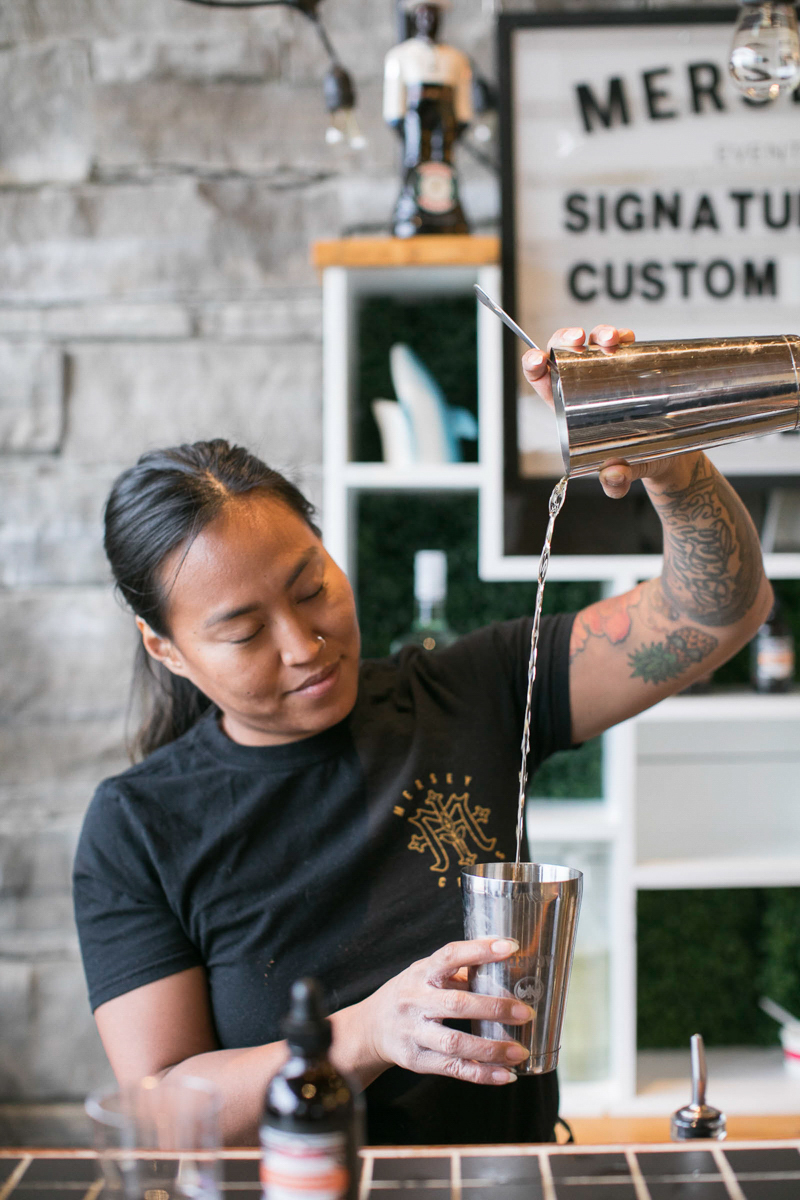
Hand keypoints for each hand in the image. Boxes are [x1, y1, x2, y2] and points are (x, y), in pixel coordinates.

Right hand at [361, 938, 532, 1085]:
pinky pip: (453, 1069)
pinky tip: (506, 1075)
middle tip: (525, 1012)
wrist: (370, 1028)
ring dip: (491, 1049)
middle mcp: (415, 1001)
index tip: (509, 947)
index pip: (449, 956)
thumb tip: (504, 969)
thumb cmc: (410, 994)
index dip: (479, 950)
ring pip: (454, 1043)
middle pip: (456, 1005)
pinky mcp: (417, 1060)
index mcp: (421, 973)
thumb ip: (459, 973)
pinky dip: (481, 1074)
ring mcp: (414, 1033)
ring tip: (520, 1051)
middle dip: (493, 1008)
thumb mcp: (426, 974)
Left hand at [521, 323, 658, 499]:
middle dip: (565, 339)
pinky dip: (623, 336)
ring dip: (598, 333)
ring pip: (592, 343)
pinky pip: (621, 344)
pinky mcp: (631, 366)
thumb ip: (616, 482)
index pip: (543, 382)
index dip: (534, 366)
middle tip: (579, 340)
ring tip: (611, 339)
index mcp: (567, 408)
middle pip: (564, 353)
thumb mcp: (624, 476)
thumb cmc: (634, 463)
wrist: (669, 457)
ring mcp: (607, 373)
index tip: (538, 361)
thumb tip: (613, 475)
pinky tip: (626, 339)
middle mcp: (583, 386)